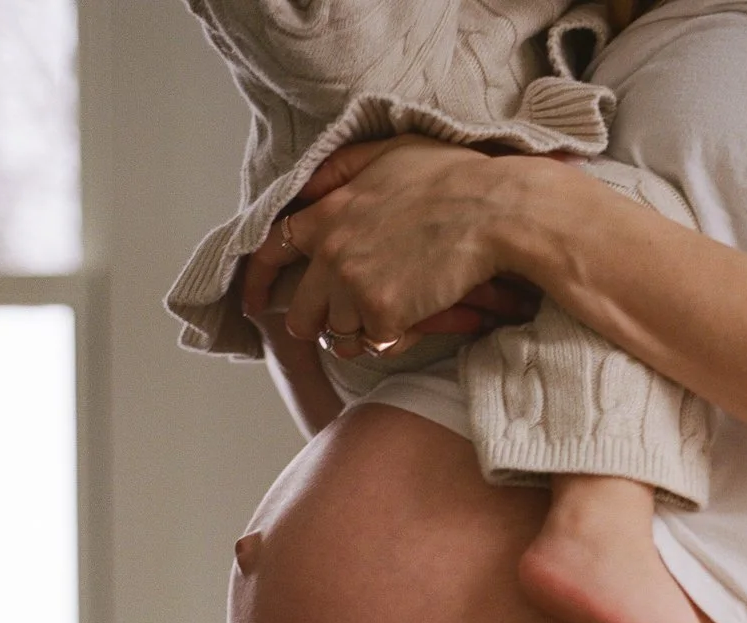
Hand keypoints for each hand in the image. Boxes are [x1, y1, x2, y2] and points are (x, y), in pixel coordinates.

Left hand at [267, 137, 538, 358]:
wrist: (493, 210)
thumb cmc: (450, 177)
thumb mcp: (385, 153)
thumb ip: (339, 171)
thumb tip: (307, 188)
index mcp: (327, 215)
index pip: (271, 252)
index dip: (258, 282)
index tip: (254, 304)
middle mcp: (332, 255)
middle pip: (303, 313)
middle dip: (318, 322)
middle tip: (342, 324)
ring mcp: (355, 289)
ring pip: (342, 334)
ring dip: (363, 331)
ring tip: (396, 312)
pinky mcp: (384, 316)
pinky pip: (378, 344)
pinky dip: (396, 337)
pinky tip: (418, 316)